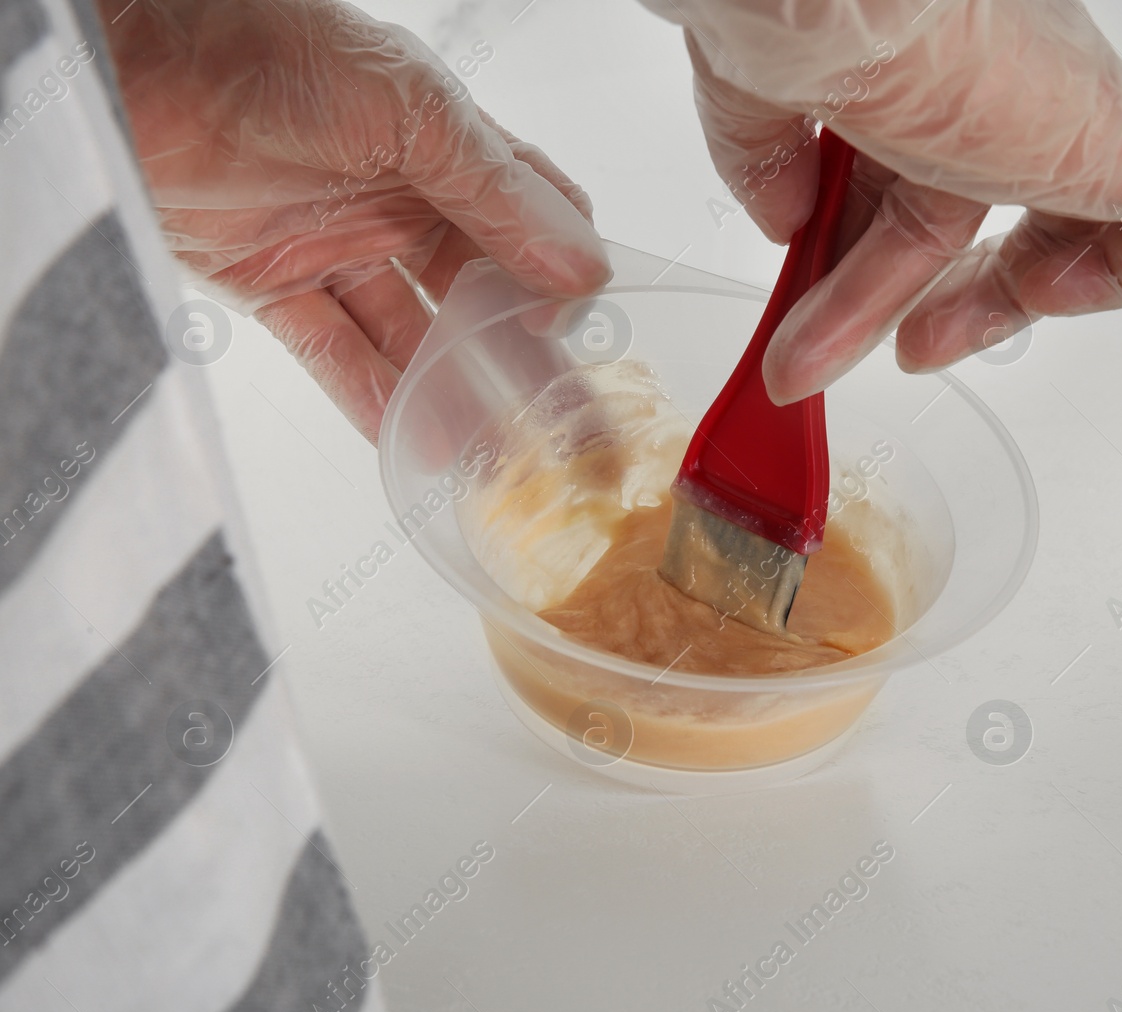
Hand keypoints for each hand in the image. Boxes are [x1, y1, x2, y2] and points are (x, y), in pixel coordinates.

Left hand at [101, 0, 610, 439]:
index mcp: (446, 146)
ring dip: (448, 393)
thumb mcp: (415, 113)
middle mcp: (398, 197)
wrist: (135, 50)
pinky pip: (331, 352)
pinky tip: (408, 439)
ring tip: (489, 455)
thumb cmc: (275, 42)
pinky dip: (367, 398)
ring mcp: (335, 242)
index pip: (531, 217)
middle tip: (558, 424)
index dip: (559, 273)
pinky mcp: (267, 282)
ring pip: (408, 335)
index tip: (570, 328)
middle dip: (518, 357)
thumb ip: (498, 196)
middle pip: (476, 293)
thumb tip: (582, 269)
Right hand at [651, 0, 1121, 402]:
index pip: (904, 167)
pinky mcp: (1117, 147)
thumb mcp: (760, 98)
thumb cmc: (806, 20)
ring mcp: (1057, 109)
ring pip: (1028, 228)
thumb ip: (765, 156)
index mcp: (920, 57)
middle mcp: (992, 73)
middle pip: (956, 206)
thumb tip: (780, 216)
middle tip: (854, 349)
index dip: (865, 247)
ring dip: (967, 310)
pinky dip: (1104, 282)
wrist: (844, 1)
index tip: (817, 301)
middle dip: (898, 294)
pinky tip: (1032, 299)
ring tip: (907, 354)